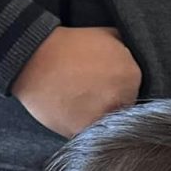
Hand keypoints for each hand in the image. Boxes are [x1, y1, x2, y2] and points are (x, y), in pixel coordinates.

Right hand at [13, 26, 140, 137]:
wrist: (34, 59)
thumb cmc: (69, 46)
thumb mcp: (106, 35)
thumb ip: (126, 51)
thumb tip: (136, 60)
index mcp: (131, 75)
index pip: (135, 91)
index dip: (120, 89)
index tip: (105, 85)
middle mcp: (121, 98)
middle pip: (124, 109)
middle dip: (111, 103)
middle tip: (91, 94)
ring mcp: (102, 116)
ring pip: (107, 124)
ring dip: (97, 117)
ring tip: (79, 103)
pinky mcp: (82, 130)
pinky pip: (89, 134)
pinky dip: (81, 126)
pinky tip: (71, 111)